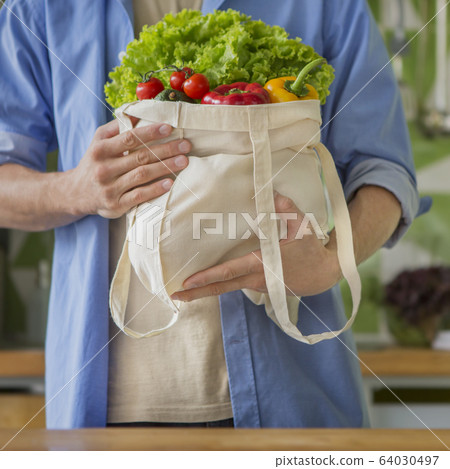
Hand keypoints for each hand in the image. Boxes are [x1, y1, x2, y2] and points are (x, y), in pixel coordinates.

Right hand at [69, 119, 190, 218]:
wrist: (76, 194)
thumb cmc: (94, 163)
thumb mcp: (98, 142)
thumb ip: (115, 128)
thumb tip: (136, 112)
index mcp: (101, 150)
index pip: (129, 138)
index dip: (150, 132)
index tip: (169, 128)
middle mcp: (104, 169)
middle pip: (140, 157)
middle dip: (166, 150)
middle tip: (186, 145)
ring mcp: (110, 188)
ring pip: (142, 175)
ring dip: (165, 167)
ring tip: (184, 161)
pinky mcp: (115, 205)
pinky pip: (139, 196)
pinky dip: (155, 189)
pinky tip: (169, 183)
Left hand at [171, 192, 341, 301]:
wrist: (324, 273)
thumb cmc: (311, 249)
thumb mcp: (303, 226)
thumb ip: (287, 209)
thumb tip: (272, 193)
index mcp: (262, 265)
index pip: (229, 272)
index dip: (207, 277)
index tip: (187, 282)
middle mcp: (256, 279)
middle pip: (222, 288)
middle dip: (197, 293)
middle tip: (174, 296)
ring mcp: (258, 286)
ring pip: (228, 288)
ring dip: (206, 290)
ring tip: (185, 291)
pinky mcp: (261, 287)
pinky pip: (237, 285)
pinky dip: (221, 285)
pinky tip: (208, 282)